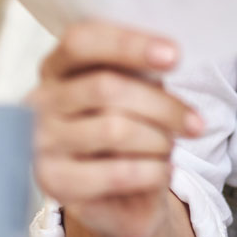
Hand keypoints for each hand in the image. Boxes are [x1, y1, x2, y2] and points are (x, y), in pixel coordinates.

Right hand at [28, 19, 202, 236]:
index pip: (81, 41)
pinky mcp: (53, 183)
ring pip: (114, 129)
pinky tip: (163, 170)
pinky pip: (115, 173)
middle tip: (196, 123)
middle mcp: (39, 101)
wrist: (114, 195)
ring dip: (158, 140)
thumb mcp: (132, 91)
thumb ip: (139, 71)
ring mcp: (41, 143)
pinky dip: (152, 170)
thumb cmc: (125, 127)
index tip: (175, 56)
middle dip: (162, 105)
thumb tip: (166, 58)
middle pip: (105, 88)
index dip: (128, 44)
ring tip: (170, 147)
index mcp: (56, 66)